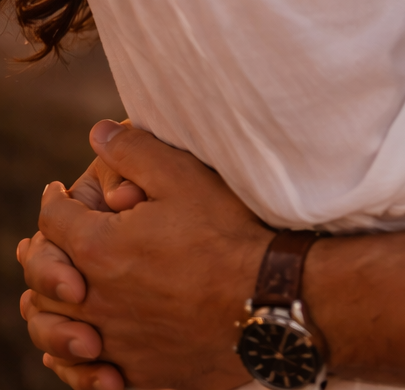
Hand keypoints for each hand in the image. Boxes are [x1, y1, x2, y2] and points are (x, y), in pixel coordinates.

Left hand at [19, 119, 267, 389]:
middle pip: (44, 280)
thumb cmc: (227, 235)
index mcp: (100, 249)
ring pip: (60, 331)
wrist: (266, 301)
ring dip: (54, 310)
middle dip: (44, 257)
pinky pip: (91, 371)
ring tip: (65, 295)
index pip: (54, 220)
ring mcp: (116, 342)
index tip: (57, 193)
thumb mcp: (183, 176)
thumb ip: (134, 150)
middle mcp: (97, 301)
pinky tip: (91, 343)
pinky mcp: (139, 373)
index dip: (53, 200)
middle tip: (46, 245)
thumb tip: (99, 132)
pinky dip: (81, 356)